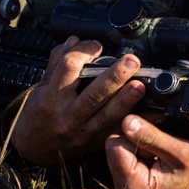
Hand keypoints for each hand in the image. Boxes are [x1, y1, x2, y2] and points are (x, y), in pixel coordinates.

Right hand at [9, 36, 144, 165]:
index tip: (96, 45)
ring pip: (108, 115)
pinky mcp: (95, 143)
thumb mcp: (41, 86)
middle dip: (115, 76)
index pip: (69, 68)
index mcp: (52, 97)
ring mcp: (83, 131)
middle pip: (94, 94)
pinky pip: (118, 131)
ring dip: (127, 99)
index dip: (84, 51)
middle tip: (131, 61)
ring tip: (141, 85)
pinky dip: (139, 122)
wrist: (33, 148)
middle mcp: (68, 115)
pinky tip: (155, 113)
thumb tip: (74, 40)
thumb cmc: (38, 113)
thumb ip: (57, 62)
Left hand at [105, 115, 188, 188]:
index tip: (156, 133)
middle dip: (136, 135)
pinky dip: (139, 146)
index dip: (135, 134)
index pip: (115, 146)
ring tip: (160, 145)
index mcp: (133, 188)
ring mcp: (123, 186)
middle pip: (114, 146)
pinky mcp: (126, 180)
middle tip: (160, 137)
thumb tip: (127, 121)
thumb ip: (152, 137)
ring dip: (139, 139)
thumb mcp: (180, 152)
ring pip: (119, 147)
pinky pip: (124, 153)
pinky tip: (155, 150)